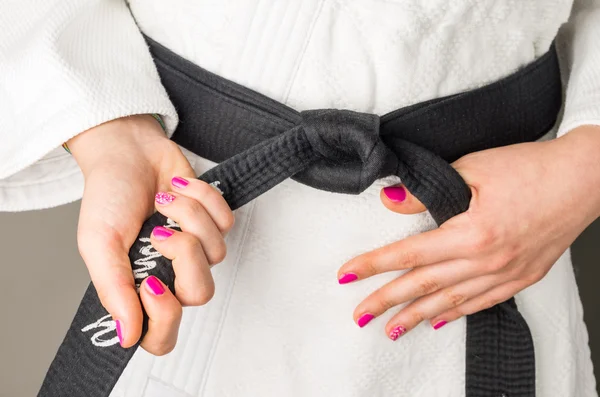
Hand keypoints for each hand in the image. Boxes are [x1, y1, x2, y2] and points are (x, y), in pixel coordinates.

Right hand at [68, 115, 233, 353]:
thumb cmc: (108, 196)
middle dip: (186, 255)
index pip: (162, 337)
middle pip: (201, 293)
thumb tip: (128, 337)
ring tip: (163, 199)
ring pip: (218, 253)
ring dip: (190, 217)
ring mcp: (195, 250)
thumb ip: (114, 290)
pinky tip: (179, 187)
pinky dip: (203, 199)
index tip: (153, 285)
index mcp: (138, 288)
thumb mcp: (99, 243)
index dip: (165, 319)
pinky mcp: (213, 223)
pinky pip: (227, 222)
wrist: (128, 151)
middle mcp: (171, 275)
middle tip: (160, 231)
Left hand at [338, 125, 599, 339]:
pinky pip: (482, 302)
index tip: (348, 274)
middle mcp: (487, 261)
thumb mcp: (472, 168)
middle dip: (386, 301)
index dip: (374, 265)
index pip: (408, 254)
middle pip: (423, 285)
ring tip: (391, 329)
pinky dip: (456, 313)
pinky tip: (439, 320)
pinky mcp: (522, 276)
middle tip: (360, 315)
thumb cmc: (531, 168)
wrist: (584, 178)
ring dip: (417, 316)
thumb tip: (392, 201)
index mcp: (472, 233)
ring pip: (450, 301)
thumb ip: (427, 190)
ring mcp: (506, 273)